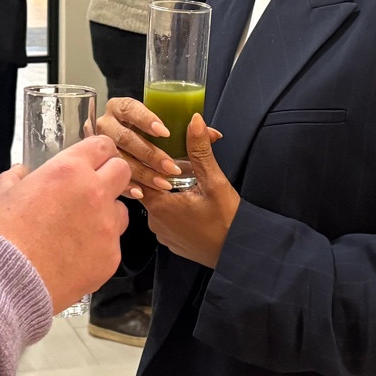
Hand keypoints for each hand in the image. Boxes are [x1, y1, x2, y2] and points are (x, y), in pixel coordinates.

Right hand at [0, 136, 130, 312]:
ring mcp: (106, 228)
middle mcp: (95, 194)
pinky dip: (98, 247)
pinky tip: (73, 255)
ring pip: (121, 211)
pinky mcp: (110, 258)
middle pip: (122, 172)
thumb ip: (16, 178)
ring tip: (79, 228)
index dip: (97, 152)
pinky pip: (112, 244)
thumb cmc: (1, 237)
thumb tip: (21, 173)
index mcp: (69, 171)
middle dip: (109, 177)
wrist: (6, 282)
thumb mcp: (0, 195)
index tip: (92, 159)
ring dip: (107, 213)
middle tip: (90, 190)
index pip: (102, 146)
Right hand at [98, 95, 188, 195]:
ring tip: (164, 184)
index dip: (145, 118)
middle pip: (124, 137)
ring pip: (119, 159)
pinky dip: (128, 185)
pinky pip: (111, 177)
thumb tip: (213, 134)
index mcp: (122, 109)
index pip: (129, 107)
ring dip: (143, 172)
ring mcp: (101, 147)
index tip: (165, 133)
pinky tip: (141, 192)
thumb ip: (193, 135)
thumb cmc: (154, 141)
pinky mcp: (101, 167)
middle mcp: (107, 125)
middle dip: (149, 154)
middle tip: (172, 167)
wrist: (135, 159)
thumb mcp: (174, 136)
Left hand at [98, 101, 238, 268]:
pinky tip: (188, 201)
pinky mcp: (171, 242)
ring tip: (184, 182)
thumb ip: (199, 151)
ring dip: (167, 192)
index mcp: (159, 205)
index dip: (147, 160)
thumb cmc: (227, 221)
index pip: (138, 175)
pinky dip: (172, 209)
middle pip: (147, 188)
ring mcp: (162, 234)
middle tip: (175, 164)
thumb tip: (194, 122)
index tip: (155, 150)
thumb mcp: (214, 182)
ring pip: (157, 204)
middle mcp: (154, 222)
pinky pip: (165, 219)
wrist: (238, 253)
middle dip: (159, 174)